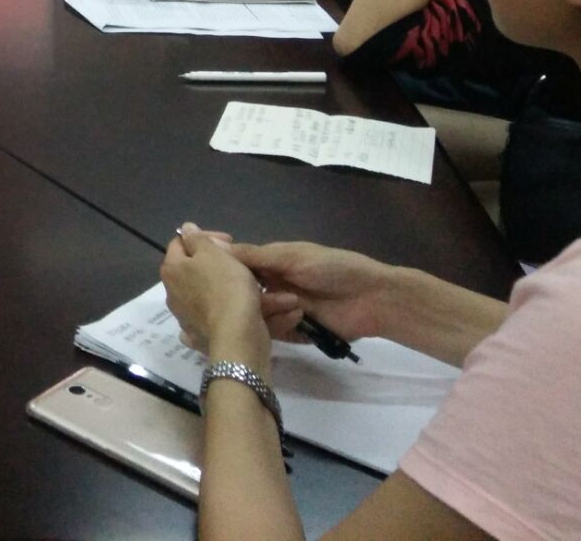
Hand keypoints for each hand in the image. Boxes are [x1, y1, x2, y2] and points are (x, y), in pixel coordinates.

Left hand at [161, 224, 271, 358]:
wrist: (237, 336)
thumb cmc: (226, 287)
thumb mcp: (214, 254)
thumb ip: (198, 239)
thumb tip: (186, 229)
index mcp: (172, 270)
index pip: (181, 243)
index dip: (206, 237)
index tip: (229, 241)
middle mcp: (172, 293)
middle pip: (194, 270)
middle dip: (219, 264)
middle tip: (241, 262)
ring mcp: (185, 317)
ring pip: (208, 294)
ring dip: (229, 288)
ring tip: (255, 286)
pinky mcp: (199, 336)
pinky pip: (214, 317)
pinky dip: (226, 312)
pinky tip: (237, 309)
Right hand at [225, 239, 398, 343]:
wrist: (372, 298)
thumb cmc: (333, 268)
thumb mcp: (292, 256)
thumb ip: (255, 256)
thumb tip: (214, 248)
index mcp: (272, 263)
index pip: (238, 267)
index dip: (224, 271)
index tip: (207, 275)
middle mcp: (274, 285)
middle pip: (244, 294)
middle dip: (244, 296)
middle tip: (246, 297)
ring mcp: (284, 310)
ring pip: (257, 315)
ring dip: (267, 311)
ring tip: (288, 305)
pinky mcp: (295, 331)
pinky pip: (275, 332)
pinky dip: (281, 327)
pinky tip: (295, 320)